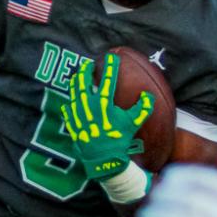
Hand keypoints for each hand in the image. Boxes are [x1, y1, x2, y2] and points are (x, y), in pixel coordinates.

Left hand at [61, 54, 151, 182]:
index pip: (106, 80)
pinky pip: (69, 110)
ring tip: (78, 77)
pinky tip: (72, 101)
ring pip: (74, 93)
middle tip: (88, 65)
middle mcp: (88, 106)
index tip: (111, 57)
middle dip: (85, 71)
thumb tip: (147, 94)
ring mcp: (78, 114)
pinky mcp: (73, 124)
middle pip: (83, 82)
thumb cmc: (120, 140)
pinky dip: (70, 104)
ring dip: (76, 83)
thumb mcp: (134, 124)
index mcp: (104, 104)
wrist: (104, 159)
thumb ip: (143, 108)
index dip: (110, 67)